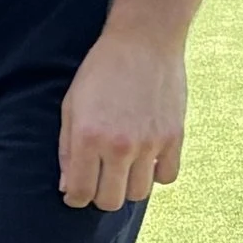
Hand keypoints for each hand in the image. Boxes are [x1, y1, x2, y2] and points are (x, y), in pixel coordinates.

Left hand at [59, 24, 184, 209]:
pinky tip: (145, 160)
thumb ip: (67, 149)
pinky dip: (155, 174)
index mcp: (88, 137)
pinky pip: (166, 176)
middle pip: (110, 200)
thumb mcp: (71, 105)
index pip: (80, 192)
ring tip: (121, 169)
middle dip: (99, 196)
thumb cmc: (101, 71)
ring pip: (139, 193)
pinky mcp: (175, 137)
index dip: (74, 198)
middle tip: (97, 181)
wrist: (144, 42)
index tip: (75, 193)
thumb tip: (68, 187)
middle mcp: (120, 146)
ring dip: (127, 186)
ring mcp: (150, 144)